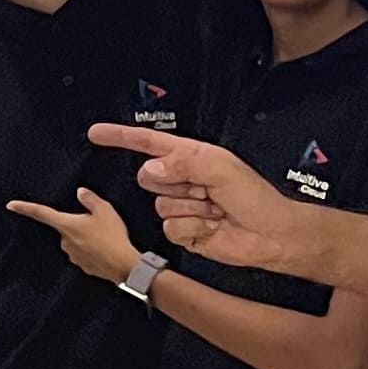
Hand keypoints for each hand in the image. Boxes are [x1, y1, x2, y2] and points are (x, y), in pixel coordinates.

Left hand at [4, 184, 142, 282]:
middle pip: (66, 227)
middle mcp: (65, 241)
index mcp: (67, 225)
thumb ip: (90, 199)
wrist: (124, 265)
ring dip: (86, 238)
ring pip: (75, 241)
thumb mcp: (105, 210)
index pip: (41, 213)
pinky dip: (92, 250)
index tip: (11, 205)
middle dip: (78, 224)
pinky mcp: (82, 266)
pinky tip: (105, 249)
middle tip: (99, 224)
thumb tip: (80, 192)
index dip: (25, 208)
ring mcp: (73, 256)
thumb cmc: (113, 236)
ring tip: (105, 237)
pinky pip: (84, 253)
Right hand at [86, 124, 311, 272]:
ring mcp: (183, 206)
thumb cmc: (256, 197)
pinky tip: (212, 226)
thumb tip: (150, 169)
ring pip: (161, 205)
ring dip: (190, 208)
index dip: (121, 137)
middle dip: (175, 183)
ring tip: (214, 210)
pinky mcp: (184, 231)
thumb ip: (182, 162)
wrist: (272, 234)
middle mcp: (184, 180)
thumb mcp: (220, 166)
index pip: (148, 142)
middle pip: (150, 177)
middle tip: (204, 189)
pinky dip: (192, 228)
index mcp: (191, 157)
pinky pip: (170, 228)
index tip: (96, 133)